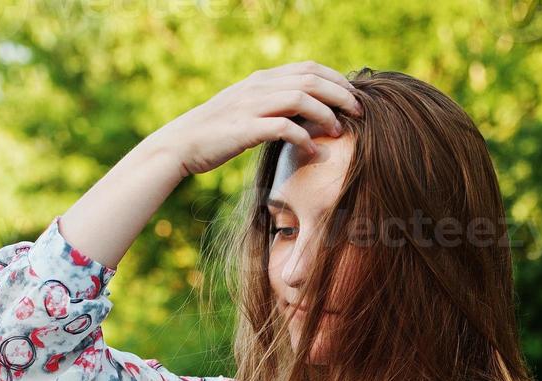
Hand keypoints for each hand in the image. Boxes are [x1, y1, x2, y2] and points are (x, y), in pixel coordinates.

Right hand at [147, 61, 364, 177]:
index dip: (337, 79)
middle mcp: (259, 86)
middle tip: (360, 112)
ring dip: (327, 114)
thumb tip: (304, 113)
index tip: (354, 97)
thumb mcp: (247, 110)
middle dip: (341, 94)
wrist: (181, 145)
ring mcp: (251, 106)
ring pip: (301, 98)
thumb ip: (273, 105)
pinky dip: (304, 138)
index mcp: (262, 79)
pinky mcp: (245, 128)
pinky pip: (284, 128)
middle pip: (312, 79)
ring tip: (340, 131)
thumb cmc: (217, 133)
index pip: (309, 68)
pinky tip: (314, 151)